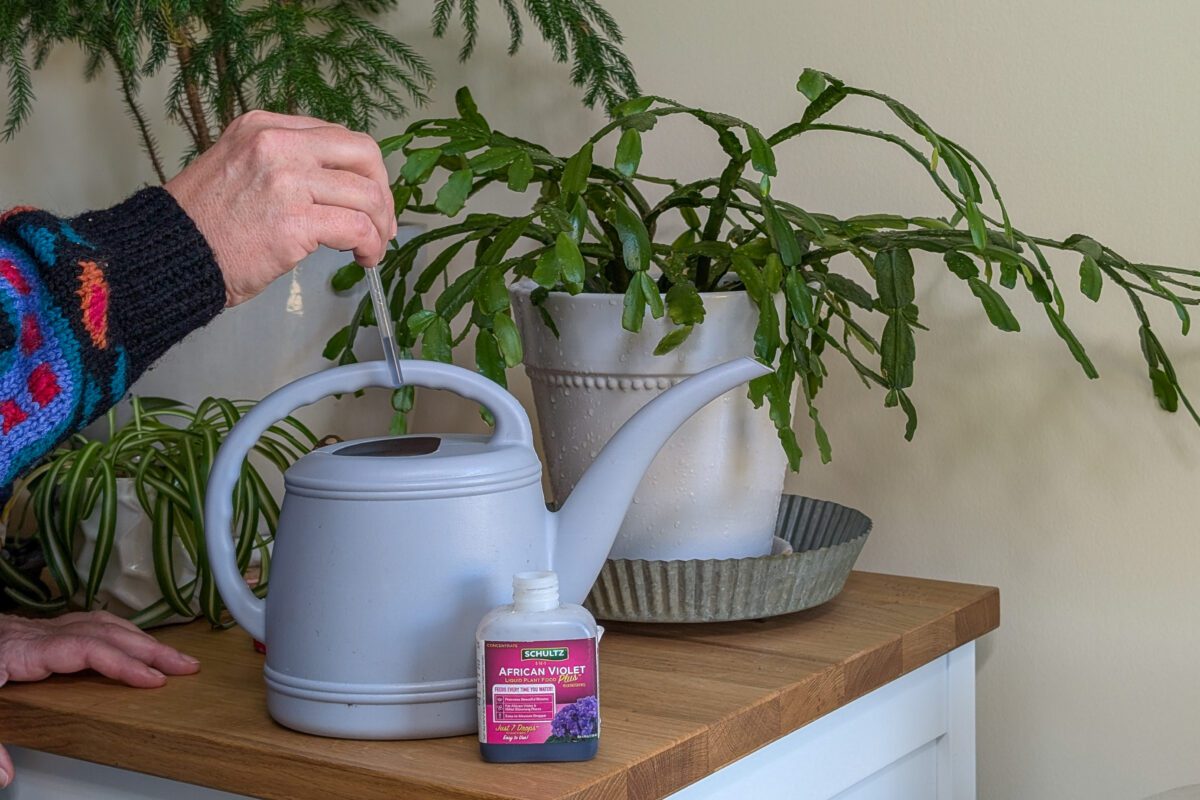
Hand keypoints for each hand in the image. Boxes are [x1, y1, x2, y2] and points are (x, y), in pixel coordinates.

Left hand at [0, 611, 199, 787]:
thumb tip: (4, 776)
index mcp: (20, 650)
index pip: (87, 649)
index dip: (123, 664)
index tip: (155, 680)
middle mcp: (33, 633)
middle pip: (104, 632)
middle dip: (150, 649)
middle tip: (187, 667)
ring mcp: (34, 629)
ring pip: (99, 622)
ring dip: (139, 638)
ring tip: (169, 656)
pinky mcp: (32, 632)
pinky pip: (88, 623)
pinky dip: (118, 631)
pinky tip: (128, 642)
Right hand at [165, 110, 395, 306]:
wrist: (170, 254)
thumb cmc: (205, 223)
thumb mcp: (241, 168)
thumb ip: (285, 164)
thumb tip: (341, 183)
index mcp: (265, 127)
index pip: (339, 137)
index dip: (365, 171)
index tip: (370, 199)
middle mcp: (277, 145)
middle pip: (363, 155)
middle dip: (383, 192)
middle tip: (382, 224)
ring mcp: (286, 181)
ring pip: (367, 195)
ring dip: (379, 227)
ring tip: (372, 249)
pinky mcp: (294, 222)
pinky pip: (357, 228)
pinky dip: (371, 246)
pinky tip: (363, 258)